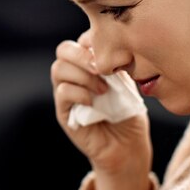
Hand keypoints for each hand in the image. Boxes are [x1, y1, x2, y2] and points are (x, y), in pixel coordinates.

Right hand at [51, 33, 151, 189]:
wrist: (128, 147)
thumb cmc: (130, 114)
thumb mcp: (127, 83)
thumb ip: (116, 65)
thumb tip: (110, 46)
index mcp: (87, 65)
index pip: (79, 41)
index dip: (92, 41)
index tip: (112, 52)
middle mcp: (73, 76)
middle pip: (63, 50)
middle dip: (81, 54)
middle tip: (100, 66)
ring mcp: (66, 94)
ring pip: (59, 69)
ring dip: (83, 74)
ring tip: (103, 88)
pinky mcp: (63, 112)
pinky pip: (63, 92)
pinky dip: (80, 92)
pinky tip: (95, 100)